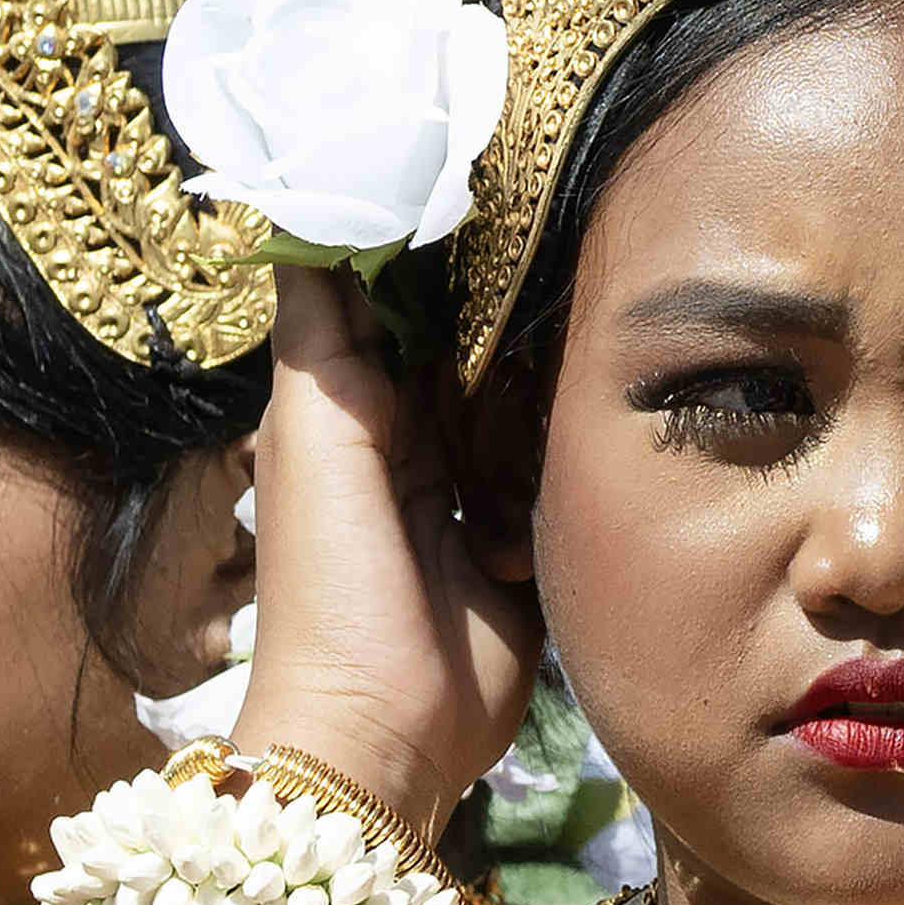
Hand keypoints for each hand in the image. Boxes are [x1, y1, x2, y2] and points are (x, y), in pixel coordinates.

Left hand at [229, 270, 538, 827]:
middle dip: (505, 304)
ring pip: (520, 401)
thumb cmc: (332, 586)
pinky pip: (559, 473)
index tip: (481, 171)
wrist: (385, 733)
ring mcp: (473, 493)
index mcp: (348, 411)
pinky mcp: (526, 544)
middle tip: (564, 239)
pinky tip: (584, 438)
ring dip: (545, 380)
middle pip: (466, 344)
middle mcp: (411, 440)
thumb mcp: (314, 445)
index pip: (389, 301)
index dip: (425, 242)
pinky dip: (569, 457)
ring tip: (590, 328)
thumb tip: (313, 221)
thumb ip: (321, 341)